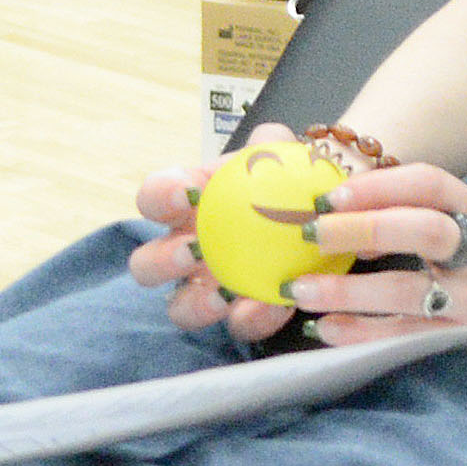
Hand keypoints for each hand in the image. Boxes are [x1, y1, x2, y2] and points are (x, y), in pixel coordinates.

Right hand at [127, 122, 316, 344]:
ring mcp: (208, 290)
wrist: (321, 218)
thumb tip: (268, 138)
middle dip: (161, 261)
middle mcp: (185, 252)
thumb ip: (273, 144)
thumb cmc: (285, 182)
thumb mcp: (282, 157)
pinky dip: (258, 317)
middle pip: (145, 266)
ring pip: (180, 309)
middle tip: (192, 252)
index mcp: (185, 207)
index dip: (159, 196)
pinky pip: (241, 327)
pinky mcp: (244, 317)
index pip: (152, 199)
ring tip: (223, 294)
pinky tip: (280, 304)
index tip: (186, 193)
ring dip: (196, 304)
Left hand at [280, 161, 466, 343]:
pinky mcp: (463, 340)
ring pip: (411, 292)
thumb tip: (336, 212)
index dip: (380, 186)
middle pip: (426, 232)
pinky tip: (328, 329)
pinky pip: (408, 338)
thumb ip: (414, 212)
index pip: (431, 185)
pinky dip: (364, 333)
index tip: (332, 195)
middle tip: (313, 234)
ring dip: (352, 291)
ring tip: (303, 290)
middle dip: (365, 228)